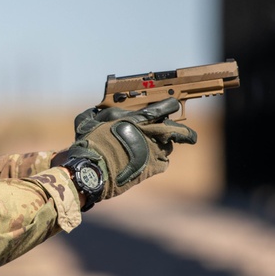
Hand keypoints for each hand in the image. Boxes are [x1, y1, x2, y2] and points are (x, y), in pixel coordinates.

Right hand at [64, 99, 196, 200]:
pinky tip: (151, 162)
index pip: (165, 107)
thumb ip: (94, 113)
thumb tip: (95, 109)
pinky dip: (159, 162)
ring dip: (165, 146)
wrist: (94, 169)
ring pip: (169, 147)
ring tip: (157, 149)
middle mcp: (151, 133)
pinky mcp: (152, 168)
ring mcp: (154, 151)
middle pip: (178, 130)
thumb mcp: (87, 122)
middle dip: (183, 132)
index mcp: (138, 118)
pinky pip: (163, 163)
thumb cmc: (91, 143)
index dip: (170, 106)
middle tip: (186, 135)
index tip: (173, 107)